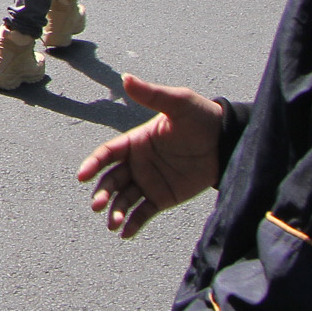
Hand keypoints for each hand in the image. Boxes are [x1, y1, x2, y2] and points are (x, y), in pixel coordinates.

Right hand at [78, 75, 224, 237]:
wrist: (229, 141)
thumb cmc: (202, 117)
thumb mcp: (177, 103)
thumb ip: (152, 95)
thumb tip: (125, 77)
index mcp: (135, 141)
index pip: (108, 154)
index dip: (93, 163)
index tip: (82, 176)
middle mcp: (138, 163)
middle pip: (111, 180)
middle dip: (102, 193)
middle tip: (97, 205)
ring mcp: (150, 181)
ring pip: (125, 199)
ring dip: (116, 211)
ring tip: (113, 224)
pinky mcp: (163, 197)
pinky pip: (144, 212)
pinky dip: (133, 223)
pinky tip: (125, 233)